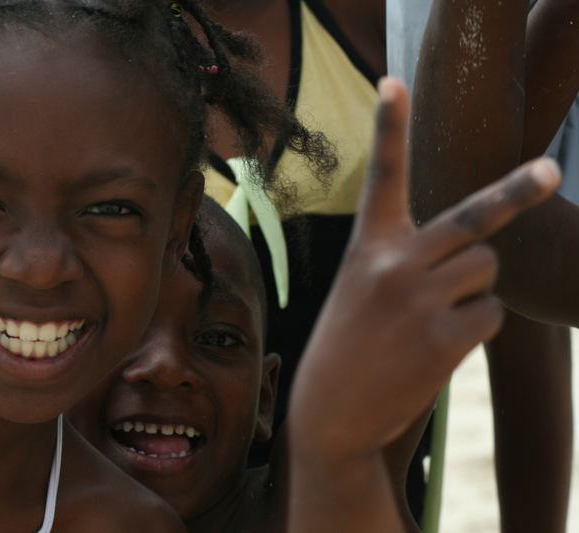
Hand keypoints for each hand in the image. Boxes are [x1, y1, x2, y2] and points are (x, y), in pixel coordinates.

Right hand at [289, 77, 560, 461]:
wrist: (330, 413)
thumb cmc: (347, 346)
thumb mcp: (362, 290)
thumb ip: (409, 261)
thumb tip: (483, 255)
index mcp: (369, 247)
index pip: (381, 177)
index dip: (389, 128)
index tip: (392, 84)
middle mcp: (393, 263)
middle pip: (475, 219)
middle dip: (516, 194)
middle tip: (548, 167)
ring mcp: (419, 299)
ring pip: (488, 270)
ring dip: (477, 290)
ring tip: (438, 317)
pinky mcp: (443, 338)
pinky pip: (492, 315)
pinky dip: (475, 328)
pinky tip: (438, 347)